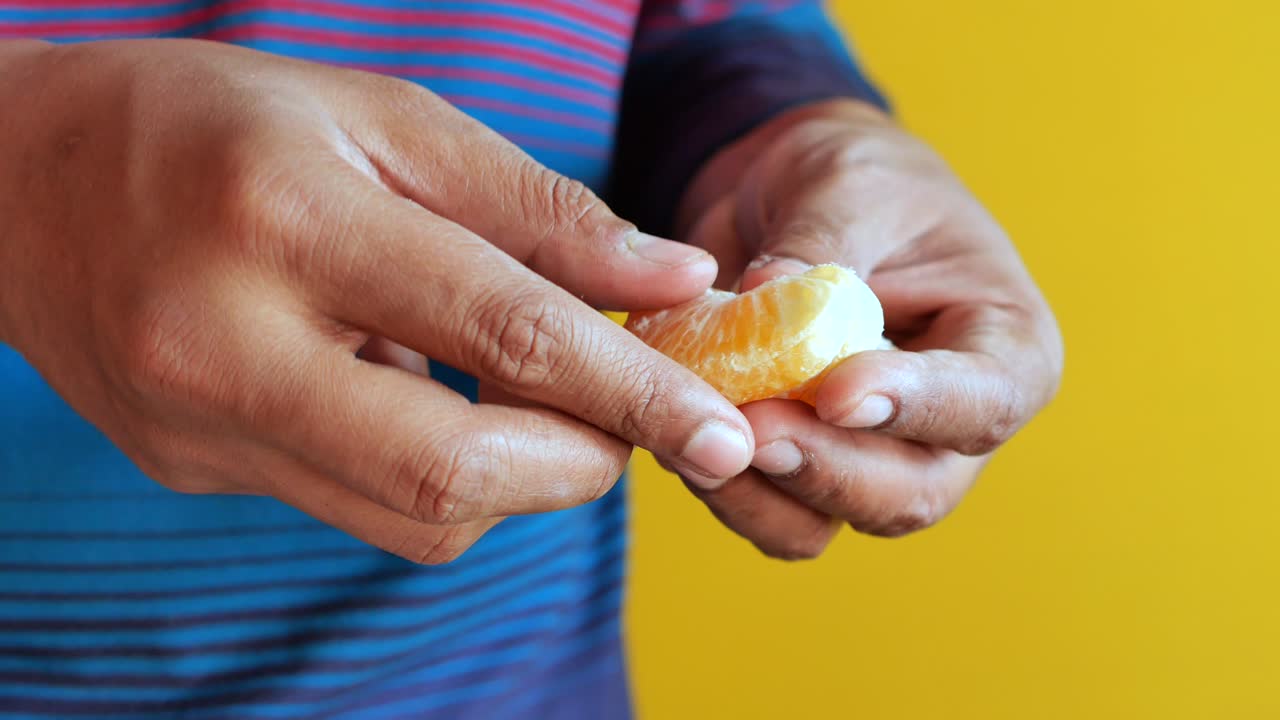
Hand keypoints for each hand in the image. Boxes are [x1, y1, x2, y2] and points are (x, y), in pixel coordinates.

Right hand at [0, 39, 755, 562]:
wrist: (23, 182)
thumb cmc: (221, 124)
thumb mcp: (385, 123)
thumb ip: (537, 211)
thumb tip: (674, 282)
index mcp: (288, 221)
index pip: (504, 335)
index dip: (634, 393)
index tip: (726, 435)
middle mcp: (228, 343)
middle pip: (454, 472)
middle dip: (581, 463)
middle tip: (630, 417)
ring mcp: (200, 426)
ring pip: (414, 515)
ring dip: (516, 476)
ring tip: (522, 391)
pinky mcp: (194, 471)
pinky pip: (358, 506)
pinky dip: (436, 471)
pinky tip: (424, 397)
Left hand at [668, 99, 1062, 558]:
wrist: (792, 198)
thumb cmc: (855, 180)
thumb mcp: (846, 183)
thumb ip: (818, 246)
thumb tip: (767, 296)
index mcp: (1002, 346)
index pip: (982, 400)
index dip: (915, 407)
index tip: (837, 393)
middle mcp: (947, 423)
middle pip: (910, 492)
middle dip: (827, 470)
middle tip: (753, 430)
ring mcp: (873, 458)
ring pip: (833, 519)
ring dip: (763, 493)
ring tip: (703, 436)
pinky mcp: (803, 469)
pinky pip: (770, 513)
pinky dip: (726, 490)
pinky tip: (681, 439)